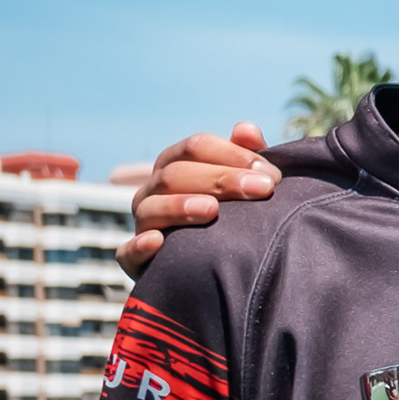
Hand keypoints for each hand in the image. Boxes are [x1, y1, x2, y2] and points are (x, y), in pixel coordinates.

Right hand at [116, 122, 281, 276]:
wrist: (213, 270)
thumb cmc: (230, 219)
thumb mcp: (241, 187)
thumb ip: (245, 158)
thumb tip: (246, 129)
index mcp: (177, 166)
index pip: (196, 147)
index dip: (233, 155)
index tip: (270, 174)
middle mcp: (155, 191)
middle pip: (176, 174)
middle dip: (221, 179)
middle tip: (262, 190)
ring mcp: (143, 224)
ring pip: (151, 207)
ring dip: (180, 206)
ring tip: (212, 209)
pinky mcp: (136, 261)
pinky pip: (128, 252)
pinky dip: (139, 246)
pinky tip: (158, 242)